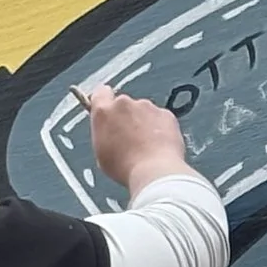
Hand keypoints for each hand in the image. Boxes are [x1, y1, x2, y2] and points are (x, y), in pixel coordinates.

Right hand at [80, 81, 190, 197]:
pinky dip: (160, 129)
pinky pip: (161, 119)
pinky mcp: (165, 114)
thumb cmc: (124, 168)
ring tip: (147, 147)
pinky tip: (160, 147)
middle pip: (124, 105)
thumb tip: (108, 130)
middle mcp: (124, 103)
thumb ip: (103, 132)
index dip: (105, 102)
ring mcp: (147, 106)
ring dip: (144, 123)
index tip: (109, 113)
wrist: (153, 173)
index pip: (101, 93)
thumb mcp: (101, 153)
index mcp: (104, 111)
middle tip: (130, 140)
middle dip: (127, 117)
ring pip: (144, 111)